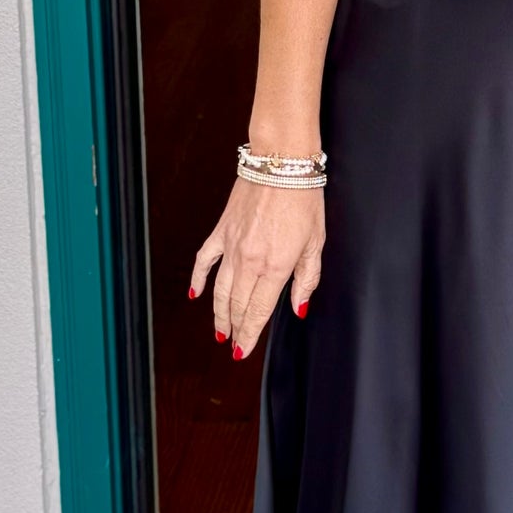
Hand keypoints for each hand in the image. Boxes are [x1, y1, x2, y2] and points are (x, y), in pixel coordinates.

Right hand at [190, 172, 324, 359]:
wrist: (281, 162)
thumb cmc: (304, 198)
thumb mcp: (316, 242)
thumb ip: (306, 278)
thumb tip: (299, 307)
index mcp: (275, 266)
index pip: (259, 311)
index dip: (250, 335)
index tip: (243, 351)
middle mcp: (250, 260)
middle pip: (238, 305)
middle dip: (236, 329)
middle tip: (234, 345)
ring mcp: (232, 246)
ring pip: (220, 290)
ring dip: (218, 314)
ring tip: (220, 331)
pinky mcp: (221, 230)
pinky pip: (204, 260)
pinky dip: (198, 279)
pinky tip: (195, 294)